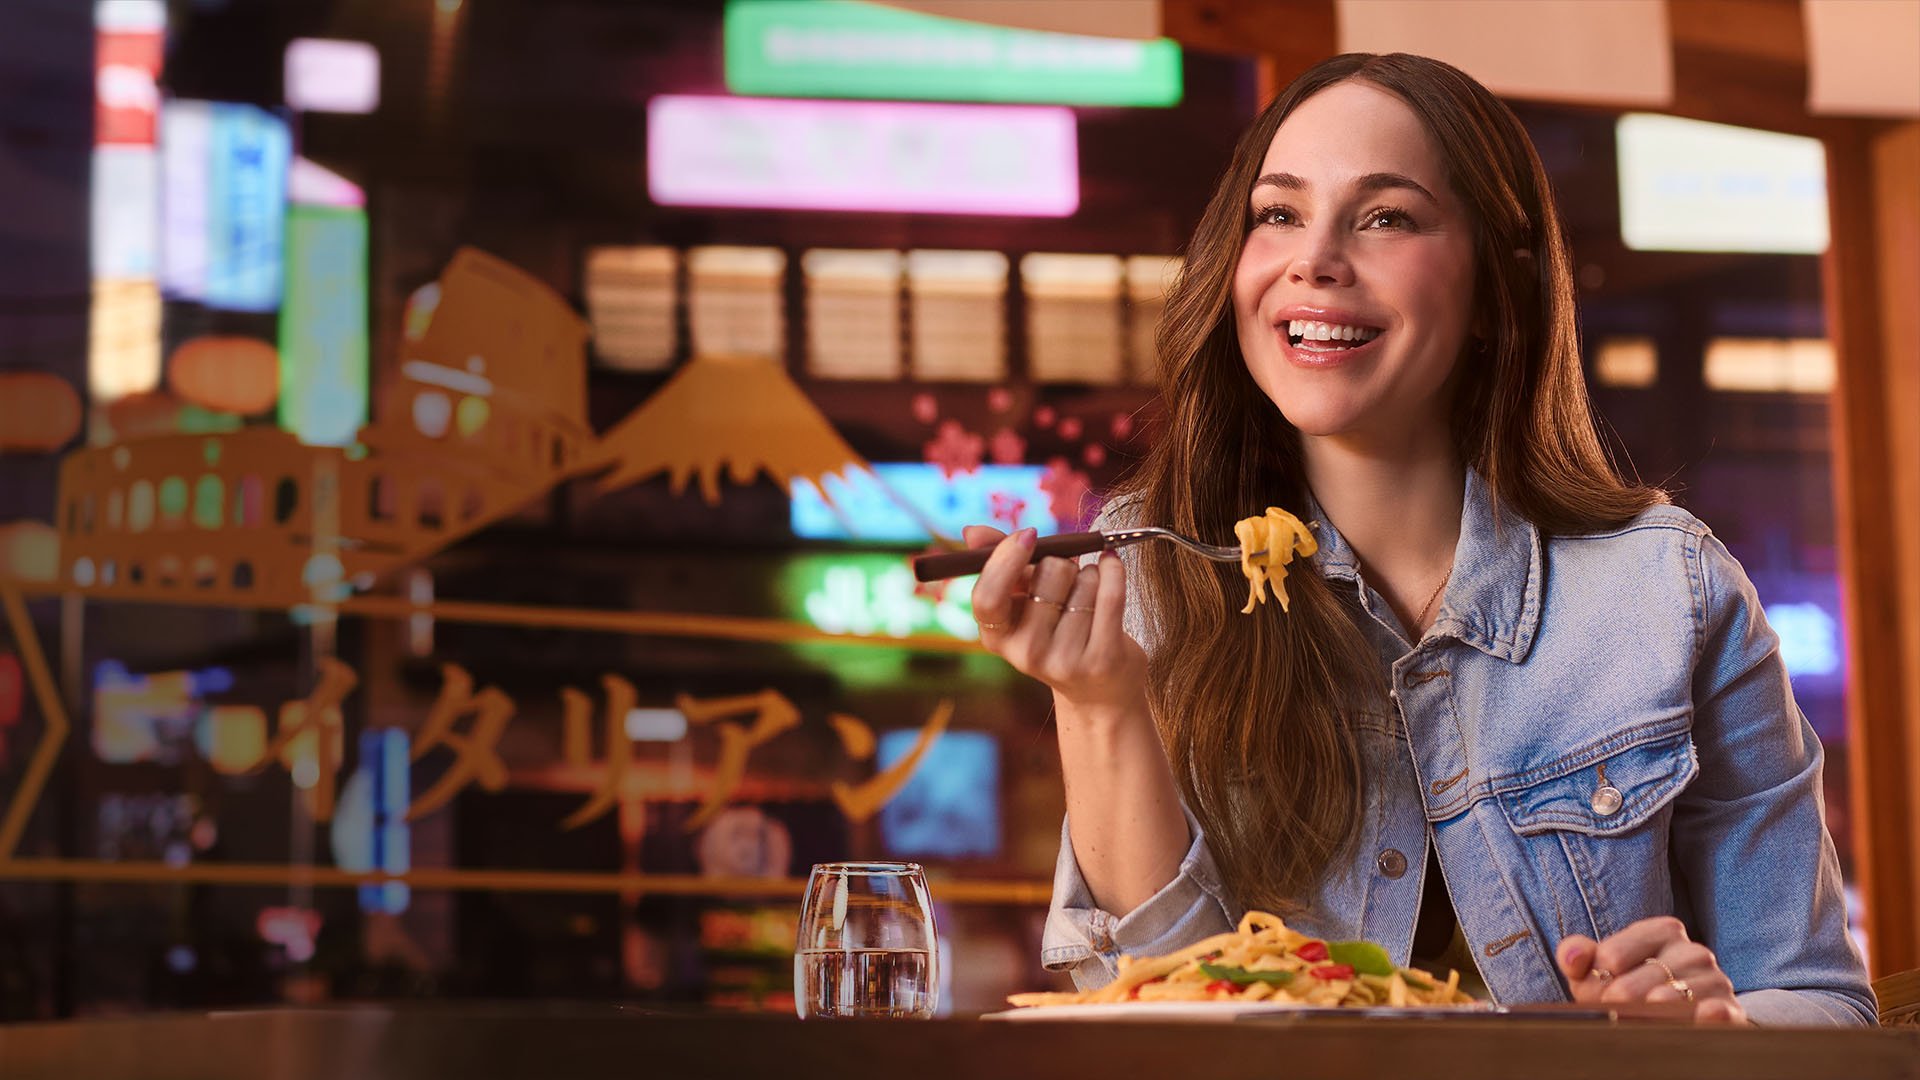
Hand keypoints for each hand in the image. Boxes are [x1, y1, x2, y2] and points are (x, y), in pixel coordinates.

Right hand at [963, 525, 1147, 716]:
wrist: (1099, 690)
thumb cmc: (1058, 632)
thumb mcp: (1023, 600)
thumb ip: (1000, 563)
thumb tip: (972, 531)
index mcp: (996, 637)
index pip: (987, 596)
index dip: (1006, 559)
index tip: (1028, 535)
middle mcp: (1026, 653)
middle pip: (1048, 572)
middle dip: (1063, 564)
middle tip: (1067, 582)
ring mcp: (1064, 661)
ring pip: (1084, 580)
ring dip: (1090, 575)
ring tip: (1088, 599)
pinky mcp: (1102, 661)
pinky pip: (1111, 595)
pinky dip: (1113, 570)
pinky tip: (1111, 566)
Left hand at [1557, 917, 1747, 1023]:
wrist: (1679, 1018)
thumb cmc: (1633, 988)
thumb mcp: (1603, 970)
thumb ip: (1580, 956)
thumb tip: (1572, 956)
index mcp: (1662, 931)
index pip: (1612, 956)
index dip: (1596, 982)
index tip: (1597, 994)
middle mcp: (1692, 951)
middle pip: (1636, 983)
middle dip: (1616, 1005)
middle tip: (1612, 1016)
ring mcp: (1715, 980)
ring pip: (1669, 1000)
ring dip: (1645, 1017)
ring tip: (1638, 1023)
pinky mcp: (1729, 1011)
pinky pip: (1718, 1013)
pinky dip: (1706, 1017)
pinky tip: (1700, 1016)